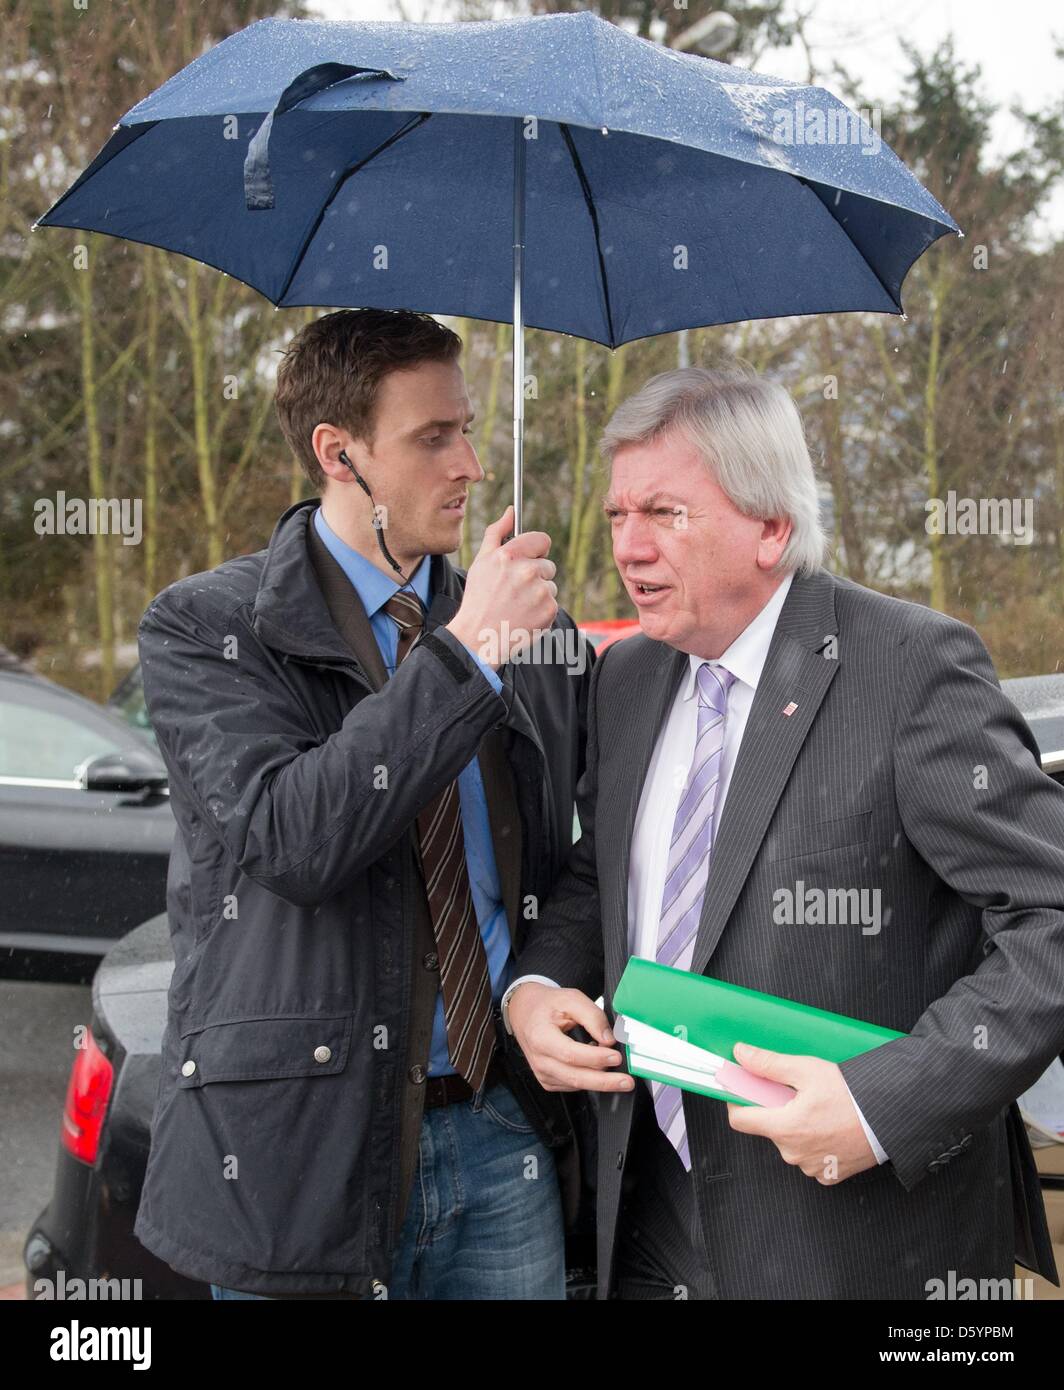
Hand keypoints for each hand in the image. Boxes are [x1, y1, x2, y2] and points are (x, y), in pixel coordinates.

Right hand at [446, 505, 557, 666]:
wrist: (479, 637)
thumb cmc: (478, 598)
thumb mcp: (481, 561)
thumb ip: (496, 532)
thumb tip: (511, 511)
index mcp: (510, 555)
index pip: (542, 540)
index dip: (536, 550)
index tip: (529, 559)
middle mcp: (528, 571)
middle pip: (548, 565)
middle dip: (535, 575)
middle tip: (515, 590)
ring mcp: (541, 592)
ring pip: (550, 586)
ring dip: (538, 594)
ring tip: (517, 605)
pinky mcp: (550, 611)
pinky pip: (552, 604)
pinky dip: (541, 610)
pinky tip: (524, 616)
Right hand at [508, 983, 635, 1093]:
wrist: (525, 1011)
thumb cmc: (547, 1005)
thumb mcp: (571, 999)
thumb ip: (592, 1016)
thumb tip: (608, 1038)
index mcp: (541, 1037)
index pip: (571, 1054)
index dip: (595, 1058)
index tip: (616, 1056)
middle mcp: (539, 1059)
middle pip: (574, 1077)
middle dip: (604, 1082)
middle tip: (626, 1081)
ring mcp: (542, 1072)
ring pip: (575, 1084)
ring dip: (599, 1081)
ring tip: (617, 1072)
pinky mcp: (547, 1080)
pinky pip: (572, 1086)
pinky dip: (588, 1079)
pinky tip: (596, 1067)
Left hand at [725, 1042, 876, 1183]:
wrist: (888, 1119)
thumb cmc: (851, 1096)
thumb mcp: (807, 1071)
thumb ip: (769, 1064)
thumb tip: (741, 1054)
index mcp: (784, 1128)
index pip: (740, 1120)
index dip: (738, 1101)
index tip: (744, 1090)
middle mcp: (793, 1153)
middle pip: (769, 1128)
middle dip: (776, 1109)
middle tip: (796, 1094)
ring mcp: (810, 1167)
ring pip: (790, 1143)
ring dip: (797, 1127)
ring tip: (820, 1110)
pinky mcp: (828, 1175)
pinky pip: (810, 1158)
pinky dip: (815, 1143)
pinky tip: (830, 1128)